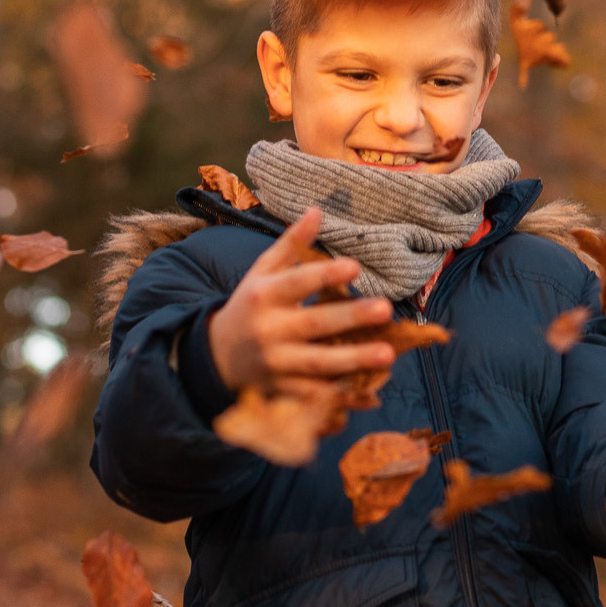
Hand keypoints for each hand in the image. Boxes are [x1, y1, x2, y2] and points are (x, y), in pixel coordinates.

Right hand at [206, 208, 398, 391]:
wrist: (217, 357)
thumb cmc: (250, 305)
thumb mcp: (262, 271)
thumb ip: (291, 244)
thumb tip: (317, 210)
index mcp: (264, 295)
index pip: (297, 283)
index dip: (325, 275)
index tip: (354, 267)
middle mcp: (269, 330)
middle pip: (314, 324)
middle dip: (350, 318)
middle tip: (386, 309)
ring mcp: (276, 364)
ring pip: (318, 364)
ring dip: (354, 360)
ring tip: (388, 355)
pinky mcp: (283, 391)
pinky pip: (315, 396)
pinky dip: (342, 396)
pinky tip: (371, 393)